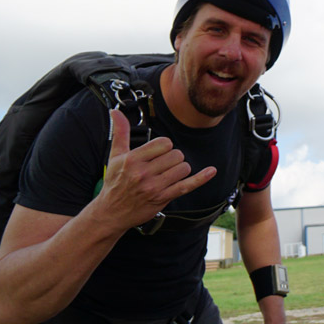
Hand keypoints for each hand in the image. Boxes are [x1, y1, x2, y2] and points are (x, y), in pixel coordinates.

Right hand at [97, 110, 217, 230]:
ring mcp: (154, 187)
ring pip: (183, 168)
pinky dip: (201, 178)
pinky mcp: (163, 198)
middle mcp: (143, 173)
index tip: (158, 153)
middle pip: (176, 155)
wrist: (112, 212)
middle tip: (161, 165)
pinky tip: (211, 171)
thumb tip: (116, 111)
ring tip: (167, 174)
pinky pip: (187, 186)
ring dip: (180, 169)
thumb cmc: (115, 182)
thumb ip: (120, 132)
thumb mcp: (114, 156)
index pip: (164, 143)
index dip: (164, 146)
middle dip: (172, 158)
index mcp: (133, 159)